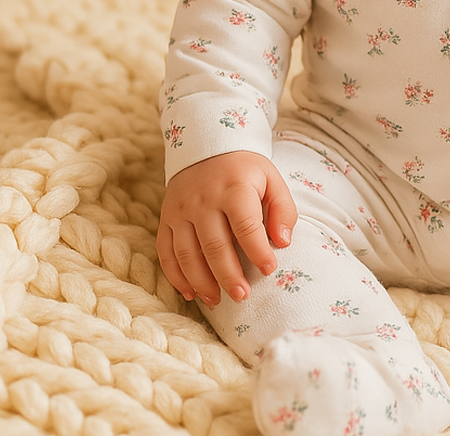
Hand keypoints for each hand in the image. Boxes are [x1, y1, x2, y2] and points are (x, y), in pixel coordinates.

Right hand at [156, 151, 296, 305]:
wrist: (207, 148)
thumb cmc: (245, 171)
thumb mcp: (272, 179)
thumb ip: (283, 209)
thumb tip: (283, 242)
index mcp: (234, 188)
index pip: (246, 225)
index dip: (258, 250)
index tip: (269, 269)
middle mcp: (203, 200)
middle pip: (214, 245)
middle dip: (228, 275)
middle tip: (242, 296)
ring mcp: (180, 210)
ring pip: (187, 254)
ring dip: (202, 282)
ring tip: (218, 300)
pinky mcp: (165, 218)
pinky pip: (165, 252)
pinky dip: (176, 277)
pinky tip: (191, 293)